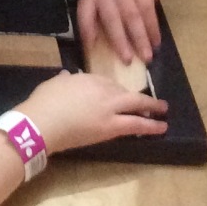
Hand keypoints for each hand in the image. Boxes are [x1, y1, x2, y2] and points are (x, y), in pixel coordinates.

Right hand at [17, 70, 167, 153]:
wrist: (42, 123)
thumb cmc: (44, 102)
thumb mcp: (55, 83)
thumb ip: (65, 80)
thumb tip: (67, 76)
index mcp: (89, 78)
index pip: (109, 83)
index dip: (117, 92)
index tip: (119, 96)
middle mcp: (104, 91)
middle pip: (128, 93)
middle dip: (146, 99)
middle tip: (159, 104)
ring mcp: (109, 109)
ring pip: (136, 108)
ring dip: (152, 112)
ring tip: (164, 116)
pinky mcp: (110, 129)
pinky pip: (133, 126)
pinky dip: (147, 127)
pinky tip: (157, 128)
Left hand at [76, 0, 170, 66]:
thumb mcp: (106, 1)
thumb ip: (103, 20)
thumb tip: (103, 51)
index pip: (85, 13)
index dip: (86, 31)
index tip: (91, 49)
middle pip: (111, 19)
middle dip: (119, 41)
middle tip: (127, 60)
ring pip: (132, 17)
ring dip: (140, 39)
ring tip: (146, 57)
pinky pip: (148, 12)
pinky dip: (153, 29)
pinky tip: (156, 42)